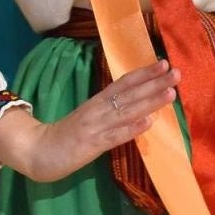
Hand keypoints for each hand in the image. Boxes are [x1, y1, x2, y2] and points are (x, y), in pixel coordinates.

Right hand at [0, 59, 179, 182]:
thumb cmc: (67, 135)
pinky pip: (115, 136)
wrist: (38, 151)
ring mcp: (95, 126)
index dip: (144, 73)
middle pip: (129, 93)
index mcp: (97, 102)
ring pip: (126, 111)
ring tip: (170, 93)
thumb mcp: (90, 118)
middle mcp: (98, 109)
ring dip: (149, 102)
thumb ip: (110, 111)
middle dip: (154, 83)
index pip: (124, 83)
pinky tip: (148, 123)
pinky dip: (132, 129)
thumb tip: (138, 105)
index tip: (164, 63)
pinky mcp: (91, 145)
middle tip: (176, 72)